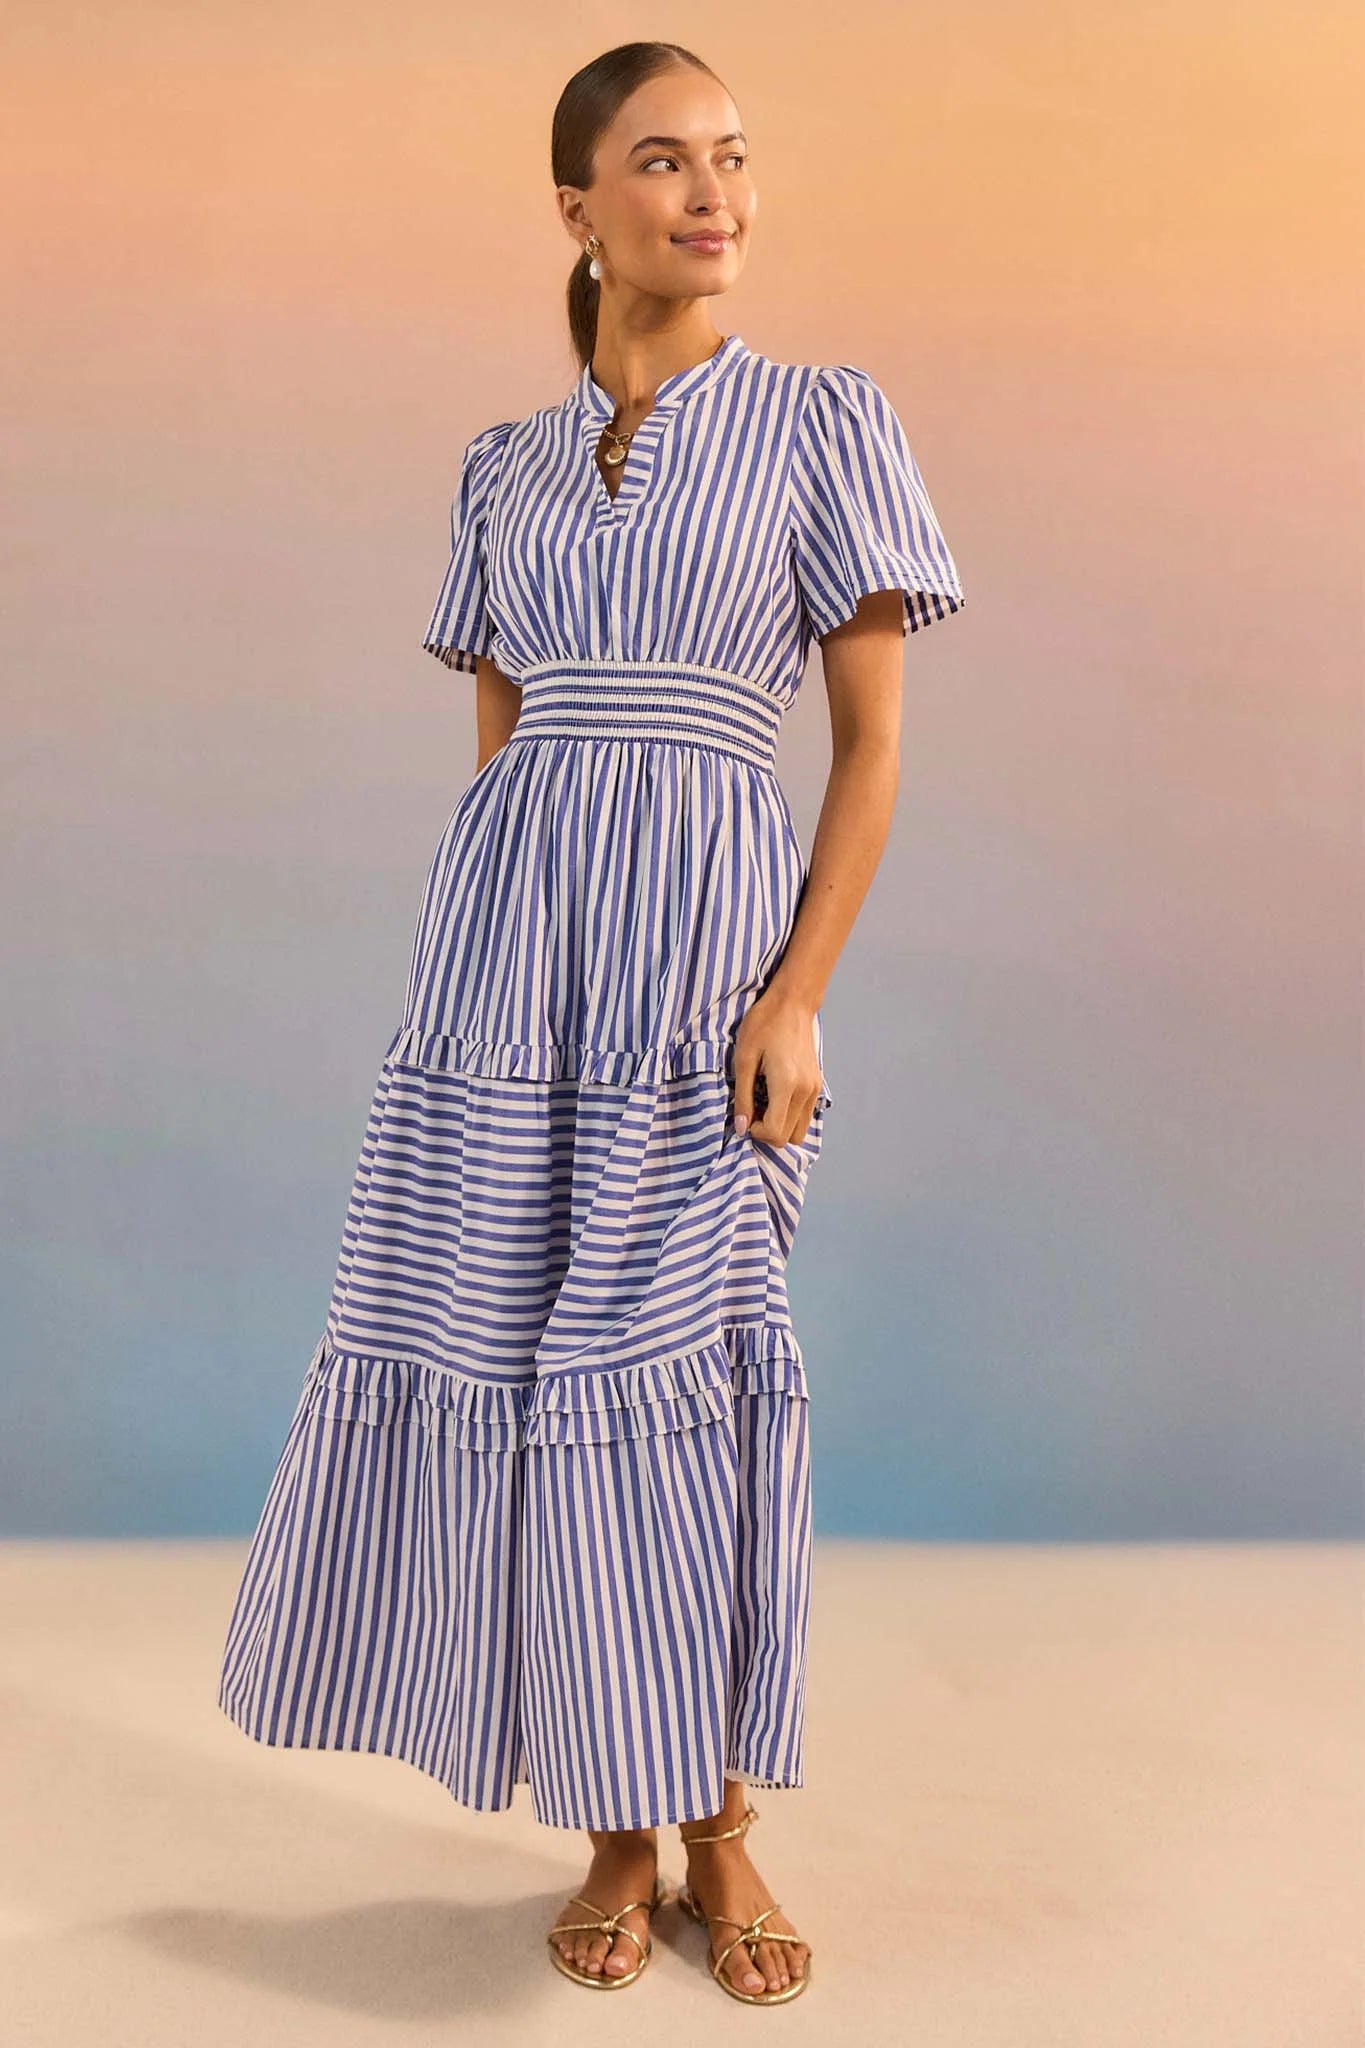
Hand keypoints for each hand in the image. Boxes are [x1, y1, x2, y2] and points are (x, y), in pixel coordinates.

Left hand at [731, 989, 824, 1146]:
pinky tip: (775, 1096)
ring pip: (799, 1131)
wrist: (792, 1004)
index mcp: (787, 1085)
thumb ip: (742, 1097)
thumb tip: (741, 1128)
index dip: (755, 1131)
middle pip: (788, 1138)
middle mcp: (806, 1091)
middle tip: (752, 1109)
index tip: (745, 1113)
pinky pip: (805, 1116)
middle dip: (766, 1131)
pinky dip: (789, 1116)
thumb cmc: (764, 1025)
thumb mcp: (744, 1059)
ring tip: (763, 1103)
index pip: (774, 1132)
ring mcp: (815, 1089)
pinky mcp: (817, 1085)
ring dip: (779, 1126)